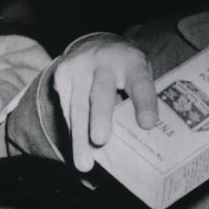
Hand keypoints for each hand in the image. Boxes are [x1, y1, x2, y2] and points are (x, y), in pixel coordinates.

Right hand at [53, 33, 157, 171]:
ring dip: (80, 137)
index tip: (147, 124)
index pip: (140, 83)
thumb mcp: (139, 76)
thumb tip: (142, 140)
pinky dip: (72, 133)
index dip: (144, 103)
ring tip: (84, 164)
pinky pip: (66, 109)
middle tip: (101, 140)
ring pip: (77, 105)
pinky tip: (76, 151)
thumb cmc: (126, 72)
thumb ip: (139, 101)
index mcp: (132, 61)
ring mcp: (79, 66)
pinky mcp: (61, 75)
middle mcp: (104, 60)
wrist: (97, 44)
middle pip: (100, 92)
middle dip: (100, 117)